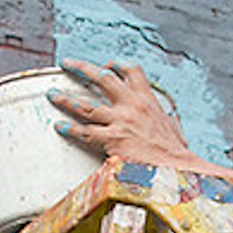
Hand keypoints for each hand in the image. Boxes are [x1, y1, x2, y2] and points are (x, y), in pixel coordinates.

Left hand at [49, 59, 200, 167]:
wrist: (179, 168)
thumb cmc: (178, 154)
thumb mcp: (174, 130)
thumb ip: (168, 123)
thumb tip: (173, 126)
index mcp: (148, 100)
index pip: (132, 72)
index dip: (117, 66)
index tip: (107, 65)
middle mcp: (132, 105)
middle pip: (102, 78)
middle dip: (82, 68)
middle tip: (68, 64)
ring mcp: (121, 121)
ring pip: (87, 105)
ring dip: (66, 98)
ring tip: (53, 94)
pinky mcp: (113, 140)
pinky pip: (86, 133)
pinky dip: (70, 129)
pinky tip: (59, 126)